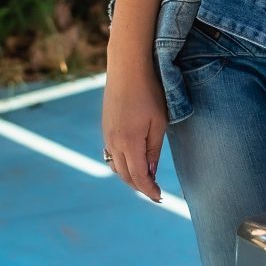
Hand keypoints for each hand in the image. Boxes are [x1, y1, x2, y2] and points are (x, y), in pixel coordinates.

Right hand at [101, 51, 169, 202]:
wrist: (127, 67)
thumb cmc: (149, 92)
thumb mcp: (159, 122)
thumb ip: (153, 149)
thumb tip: (150, 172)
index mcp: (129, 143)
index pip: (139, 177)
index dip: (149, 190)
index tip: (159, 197)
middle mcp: (114, 142)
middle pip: (125, 176)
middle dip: (140, 186)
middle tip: (155, 192)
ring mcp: (107, 135)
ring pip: (116, 166)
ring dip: (129, 177)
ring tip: (145, 179)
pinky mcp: (106, 127)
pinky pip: (111, 154)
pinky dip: (122, 164)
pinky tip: (133, 161)